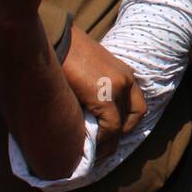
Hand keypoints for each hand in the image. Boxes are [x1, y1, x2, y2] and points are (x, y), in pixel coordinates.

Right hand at [62, 28, 147, 160]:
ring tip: (95, 153)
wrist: (55, 37)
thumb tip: (85, 110)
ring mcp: (118, 87)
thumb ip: (94, 87)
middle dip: (120, 135)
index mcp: (123, 72)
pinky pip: (110, 127)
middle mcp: (126, 80)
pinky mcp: (105, 95)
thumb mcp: (88, 69)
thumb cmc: (64, 51)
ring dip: (109, 142)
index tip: (112, 133)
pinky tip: (89, 145)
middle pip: (135, 116)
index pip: (136, 104)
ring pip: (121, 126)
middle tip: (104, 146)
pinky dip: (101, 139)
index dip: (127, 121)